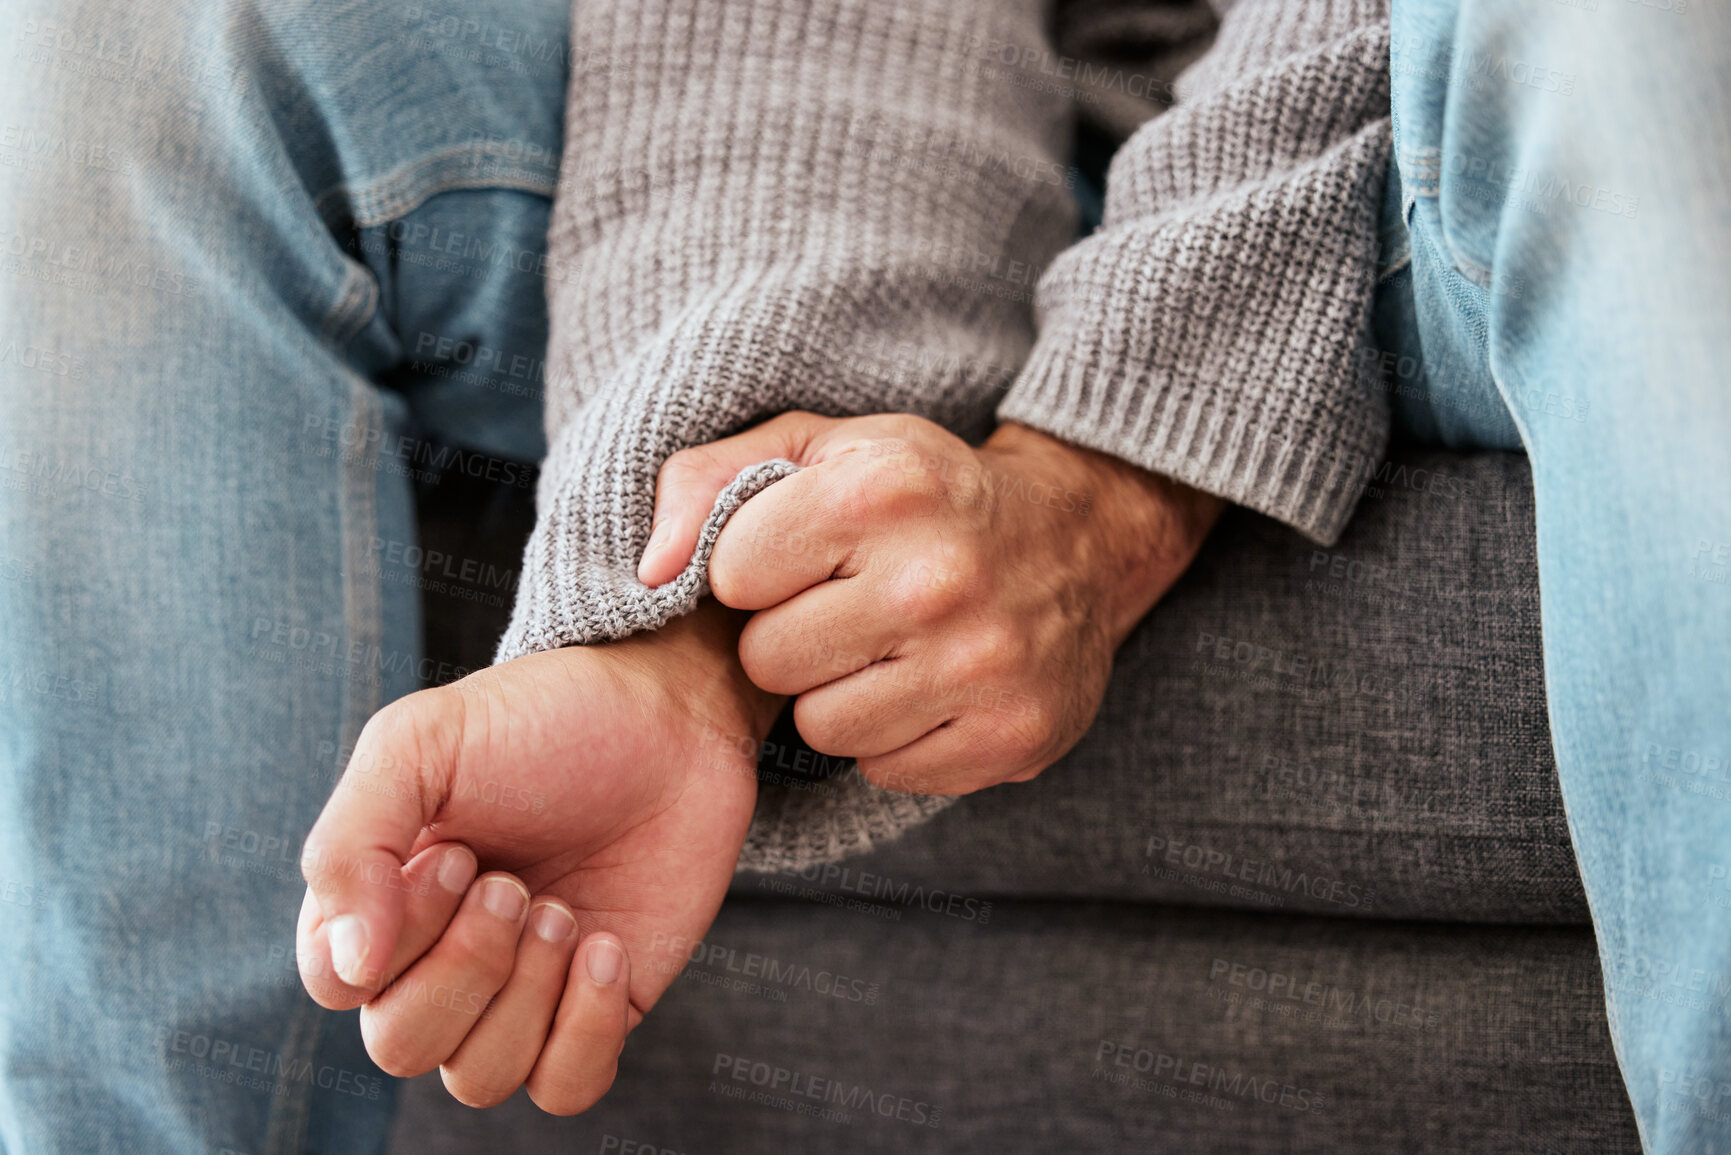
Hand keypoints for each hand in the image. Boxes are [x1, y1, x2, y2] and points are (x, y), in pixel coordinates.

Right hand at [296, 601, 780, 1112]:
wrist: (669, 717)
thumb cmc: (540, 720)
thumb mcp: (421, 742)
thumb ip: (351, 843)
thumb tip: (350, 966)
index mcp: (378, 901)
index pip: (335, 982)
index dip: (394, 937)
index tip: (455, 856)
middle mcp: (438, 959)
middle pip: (402, 1046)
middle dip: (468, 965)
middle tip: (515, 883)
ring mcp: (519, 992)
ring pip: (480, 1078)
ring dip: (527, 992)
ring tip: (564, 909)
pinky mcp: (597, 1009)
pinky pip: (563, 1088)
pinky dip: (585, 1027)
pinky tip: (606, 946)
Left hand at [638, 413, 1222, 794]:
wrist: (1078, 542)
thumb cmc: (922, 495)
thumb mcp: (820, 448)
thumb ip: (708, 482)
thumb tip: (650, 572)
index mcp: (881, 489)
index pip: (732, 572)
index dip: (755, 570)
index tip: (803, 557)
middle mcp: (938, 578)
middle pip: (771, 660)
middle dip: (792, 638)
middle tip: (846, 609)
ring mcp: (983, 665)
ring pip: (823, 729)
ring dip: (838, 695)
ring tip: (885, 649)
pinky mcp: (1011, 736)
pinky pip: (886, 771)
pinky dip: (894, 737)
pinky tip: (927, 687)